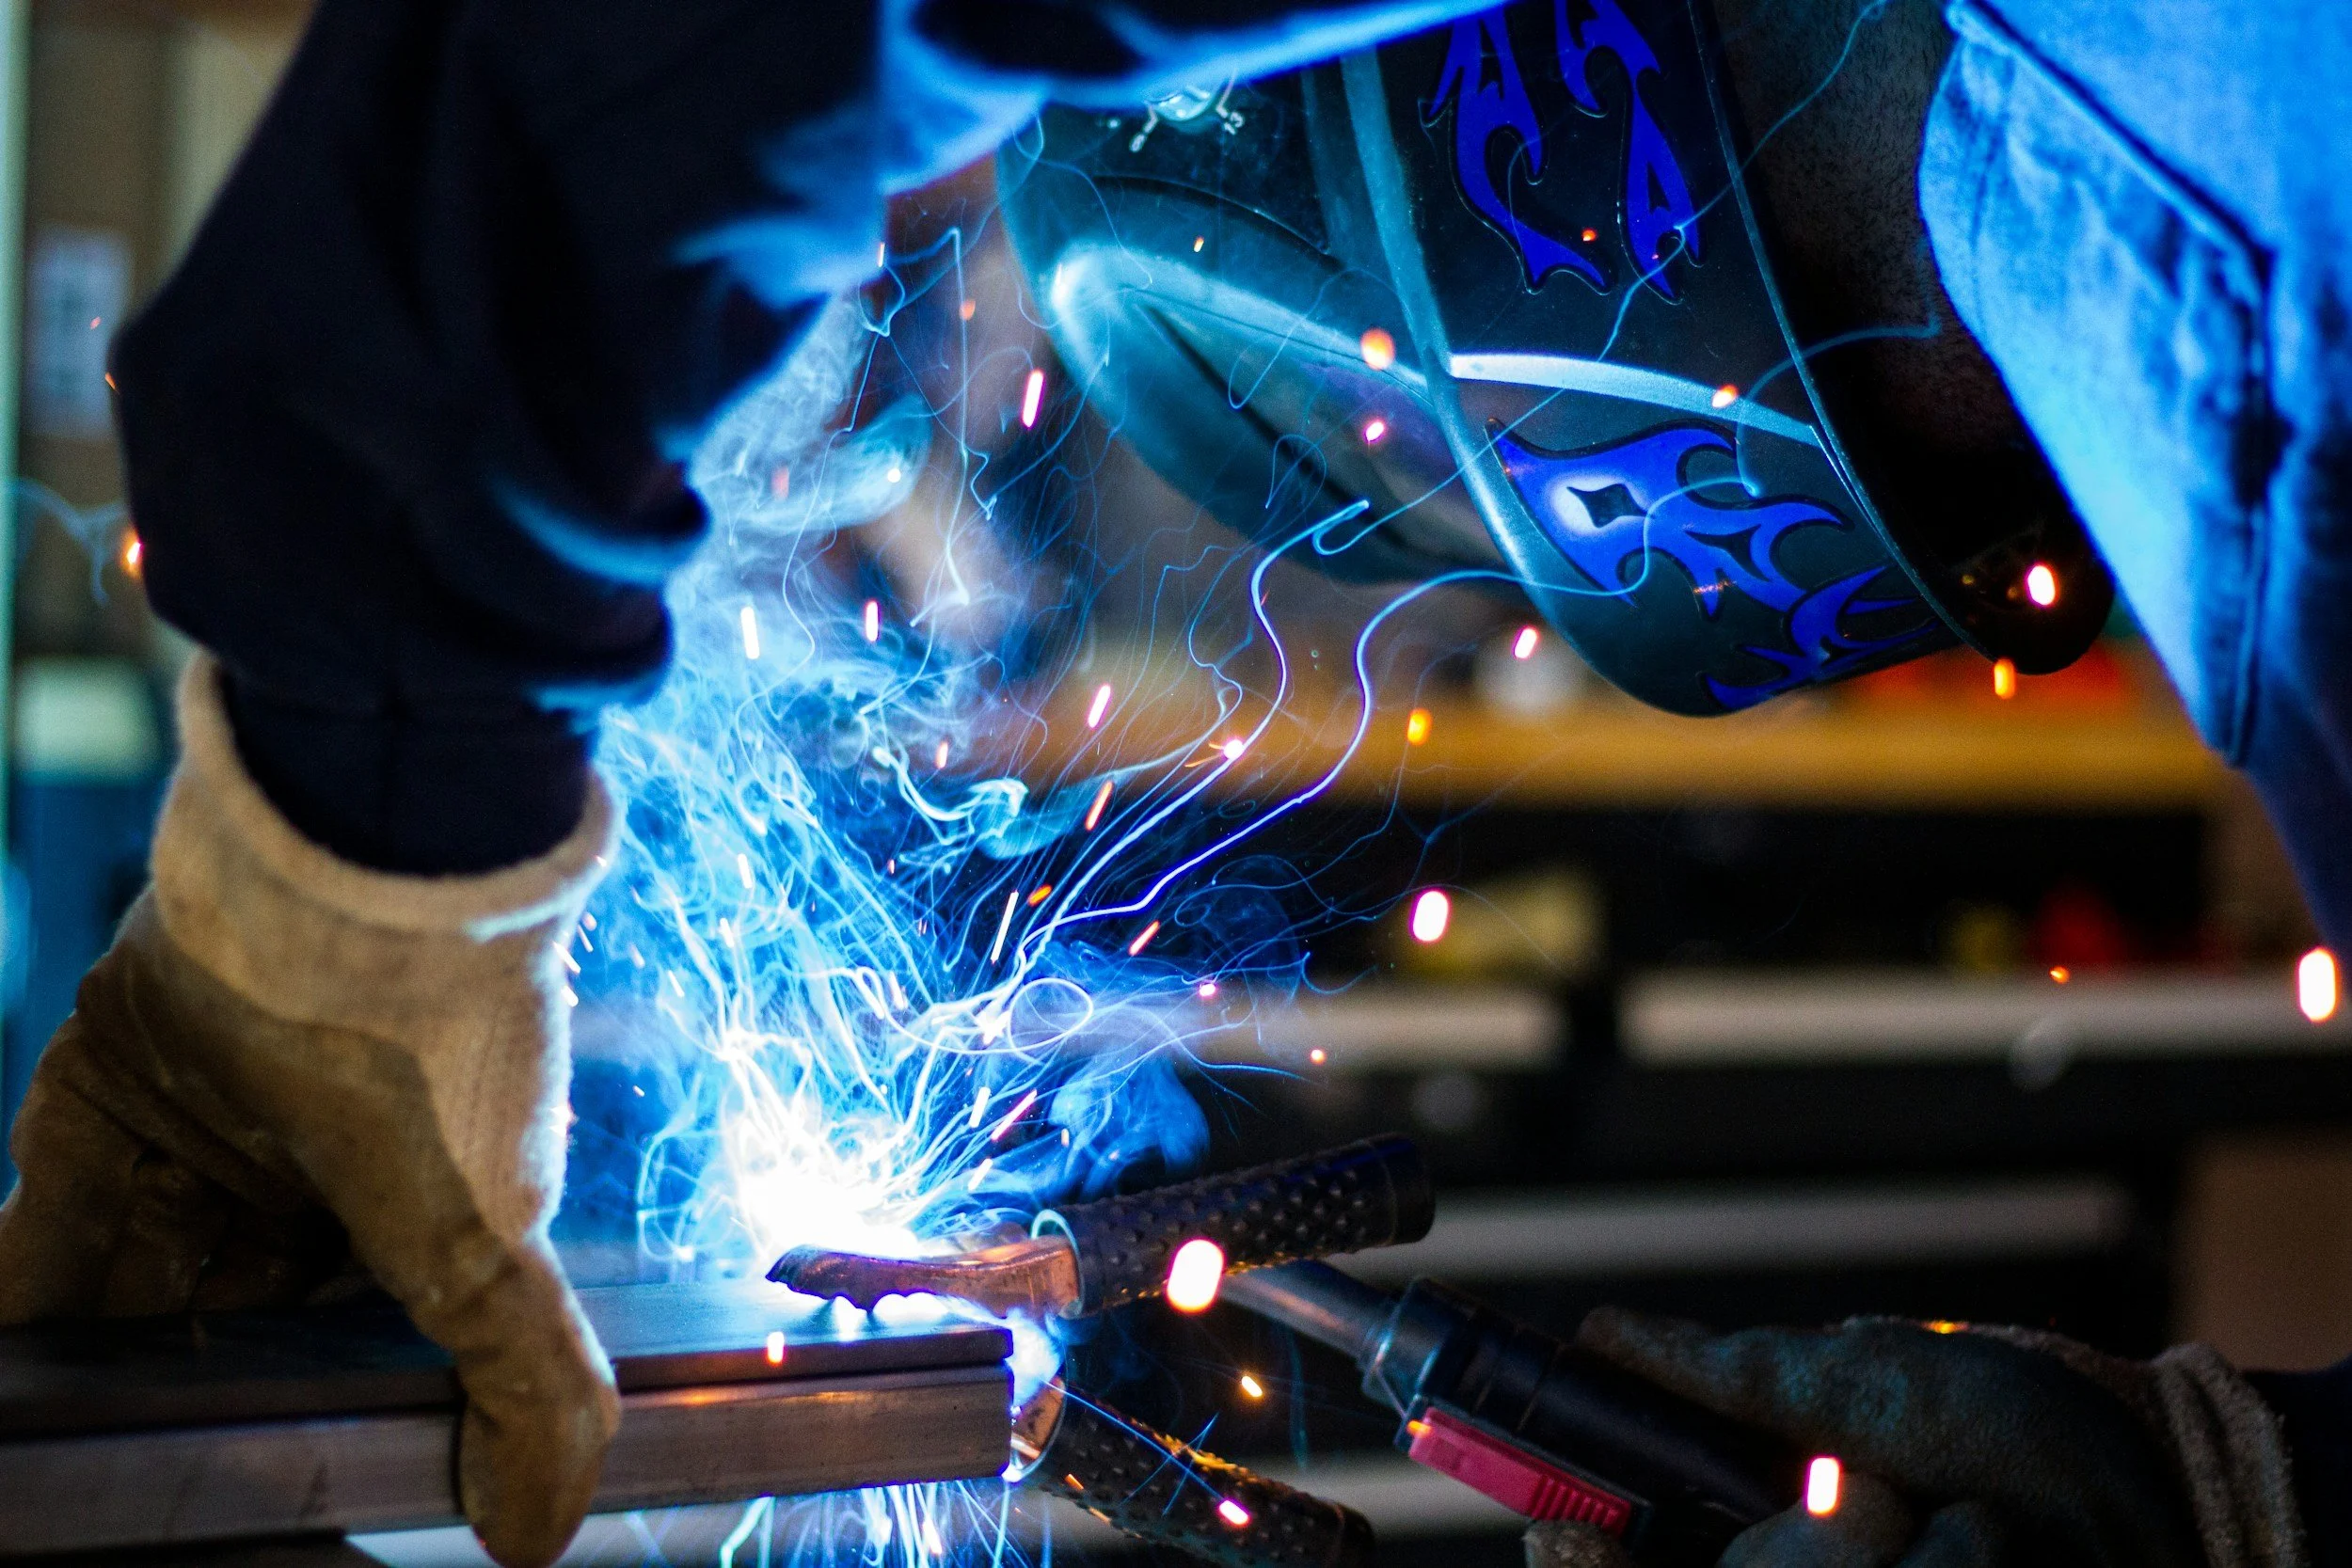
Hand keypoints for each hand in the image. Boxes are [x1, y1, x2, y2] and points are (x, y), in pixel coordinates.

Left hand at [0, 657, 618, 1567]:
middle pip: (228, 1322)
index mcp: (413, 1212)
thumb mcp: (486, 1245)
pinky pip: (43, 1228)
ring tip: (49, 1429)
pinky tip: (1, 1368)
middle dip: (182, 1388)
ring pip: (130, 1285)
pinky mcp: (110, 1097)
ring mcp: (208, 1137)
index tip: (254, 1465)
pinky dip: (10, 1299)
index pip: (349, 1346)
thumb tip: (540, 1532)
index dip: (301, 1408)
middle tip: (130, 1454)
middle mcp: (312, 1179)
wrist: (351, 873)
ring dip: (86, 1355)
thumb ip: (526, 1382)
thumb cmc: (440, 1064)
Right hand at [1527, 1309, 2299, 1567]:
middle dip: (1803, 1551)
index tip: (1565, 1525)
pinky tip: (1998, 1549)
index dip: (1580, 1549)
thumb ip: (1729, 1375)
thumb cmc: (2024, 1423)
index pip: (1629, 1553)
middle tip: (1878, 1502)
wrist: (2166, 1482)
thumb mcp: (1865, 1380)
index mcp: (1769, 1518)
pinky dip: (1956, 1567)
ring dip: (1891, 1557)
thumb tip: (1608, 1332)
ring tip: (1968, 1520)